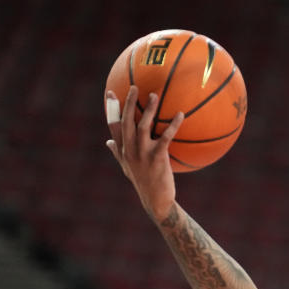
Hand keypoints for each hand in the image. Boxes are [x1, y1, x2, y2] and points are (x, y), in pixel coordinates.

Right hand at [105, 86, 184, 220]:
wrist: (156, 201)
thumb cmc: (143, 182)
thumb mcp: (127, 167)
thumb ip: (118, 152)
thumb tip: (108, 141)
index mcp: (123, 150)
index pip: (114, 125)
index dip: (111, 109)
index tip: (110, 92)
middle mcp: (130, 150)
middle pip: (126, 122)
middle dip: (128, 103)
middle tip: (134, 87)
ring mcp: (142, 155)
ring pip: (142, 127)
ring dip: (148, 110)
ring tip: (155, 96)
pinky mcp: (157, 159)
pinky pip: (166, 138)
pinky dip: (173, 125)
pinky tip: (180, 115)